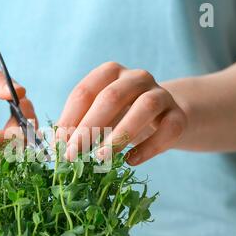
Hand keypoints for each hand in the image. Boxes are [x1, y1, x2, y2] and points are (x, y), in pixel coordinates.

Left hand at [57, 62, 186, 164]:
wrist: (163, 117)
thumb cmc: (121, 116)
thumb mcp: (99, 116)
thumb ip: (79, 125)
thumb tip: (56, 145)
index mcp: (110, 73)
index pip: (85, 92)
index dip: (70, 118)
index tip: (59, 143)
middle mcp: (136, 77)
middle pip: (111, 97)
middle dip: (89, 127)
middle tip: (74, 154)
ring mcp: (161, 94)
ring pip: (145, 107)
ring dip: (120, 134)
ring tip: (101, 158)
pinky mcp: (179, 115)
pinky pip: (169, 129)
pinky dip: (149, 147)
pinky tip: (131, 161)